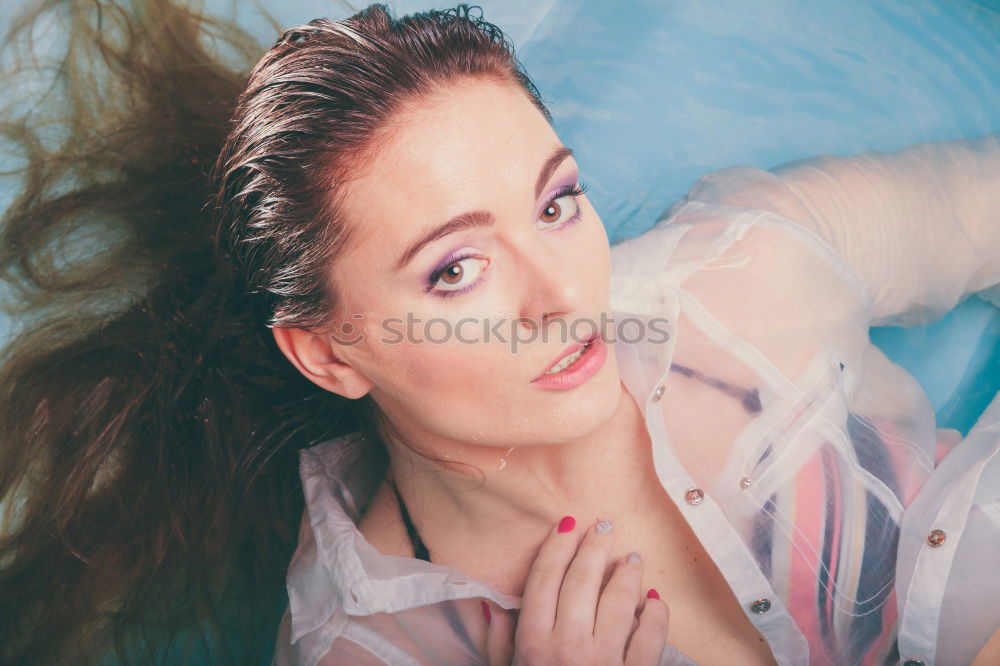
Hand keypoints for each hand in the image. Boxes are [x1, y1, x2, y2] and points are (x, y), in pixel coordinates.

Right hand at [483, 516, 669, 664]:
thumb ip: (498, 645)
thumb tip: (492, 606)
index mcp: (533, 644)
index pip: (544, 580)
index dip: (556, 547)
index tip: (567, 524)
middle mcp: (568, 646)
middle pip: (582, 581)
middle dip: (594, 547)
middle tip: (605, 525)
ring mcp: (604, 662)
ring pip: (619, 601)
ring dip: (627, 574)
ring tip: (632, 558)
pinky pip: (651, 637)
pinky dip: (656, 614)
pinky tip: (655, 600)